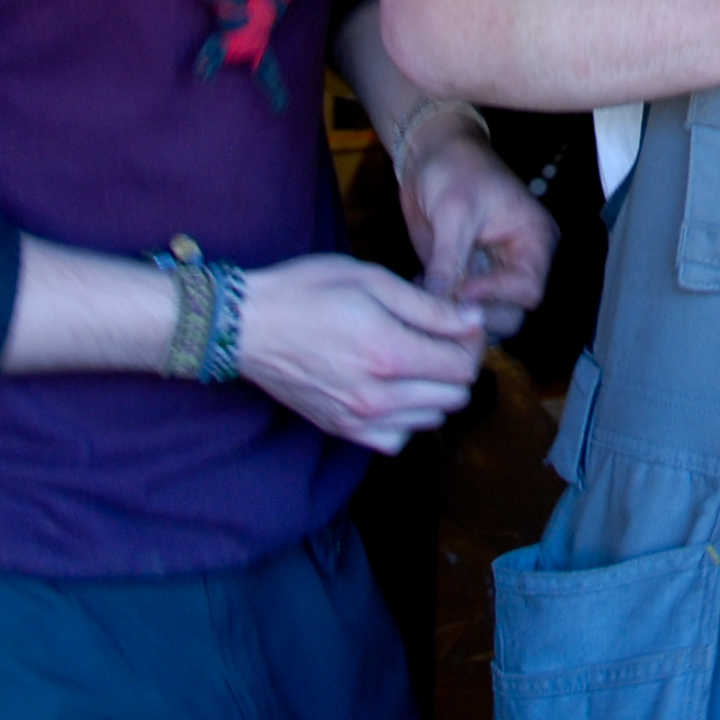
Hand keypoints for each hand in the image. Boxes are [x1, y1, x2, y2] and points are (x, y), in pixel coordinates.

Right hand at [232, 253, 487, 454]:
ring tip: (413, 358)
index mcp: (388, 353)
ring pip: (431, 419)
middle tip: (439, 336)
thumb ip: (428, 306)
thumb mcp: (372, 280)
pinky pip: (396, 439)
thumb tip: (474, 320)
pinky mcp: (342, 430)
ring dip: (435, 390)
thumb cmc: (307, 292)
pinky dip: (405, 418)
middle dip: (458, 364)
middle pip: (455, 396)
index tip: (460, 322)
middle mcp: (377, 396)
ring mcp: (358, 419)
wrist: (246, 325)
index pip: (464, 366)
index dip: (471, 341)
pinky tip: (393, 389)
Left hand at [398, 120, 560, 340]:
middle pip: (511, 313)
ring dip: (456, 315)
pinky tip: (419, 288)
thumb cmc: (454, 169)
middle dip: (475, 314)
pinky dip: (440, 306)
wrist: (430, 154)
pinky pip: (460, 306)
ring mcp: (492, 273)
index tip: (457, 288)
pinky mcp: (466, 277)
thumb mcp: (454, 212)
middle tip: (438, 303)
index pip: (527, 289)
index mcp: (534, 241)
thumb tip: (438, 301)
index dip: (494, 296)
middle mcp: (519, 263)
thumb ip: (448, 259)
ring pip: (485, 316)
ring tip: (426, 294)